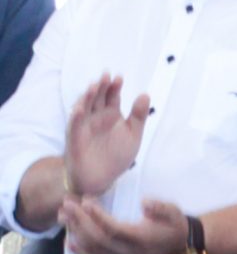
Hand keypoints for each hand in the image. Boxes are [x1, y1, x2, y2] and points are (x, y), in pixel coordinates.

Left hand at [59, 197, 186, 253]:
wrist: (181, 246)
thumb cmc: (174, 225)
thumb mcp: (173, 211)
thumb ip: (160, 207)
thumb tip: (144, 202)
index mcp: (141, 238)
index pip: (113, 229)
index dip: (97, 216)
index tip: (85, 200)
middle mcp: (128, 252)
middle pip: (97, 239)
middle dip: (79, 221)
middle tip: (67, 204)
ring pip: (92, 250)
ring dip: (75, 233)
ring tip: (63, 216)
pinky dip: (79, 253)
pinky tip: (68, 241)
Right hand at [63, 76, 148, 198]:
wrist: (101, 177)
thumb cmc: (117, 155)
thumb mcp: (133, 135)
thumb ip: (138, 116)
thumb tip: (145, 94)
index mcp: (112, 115)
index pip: (112, 96)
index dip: (115, 87)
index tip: (119, 77)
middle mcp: (97, 117)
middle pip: (98, 98)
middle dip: (101, 87)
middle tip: (106, 75)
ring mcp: (84, 126)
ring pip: (84, 108)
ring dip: (87, 97)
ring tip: (94, 87)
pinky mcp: (75, 138)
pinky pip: (74, 126)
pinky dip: (76, 117)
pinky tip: (80, 109)